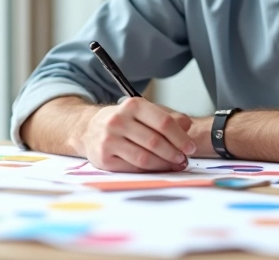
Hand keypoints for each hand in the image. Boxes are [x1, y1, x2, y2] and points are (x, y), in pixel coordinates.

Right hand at [78, 97, 196, 171]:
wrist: (88, 129)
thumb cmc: (123, 120)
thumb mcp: (144, 111)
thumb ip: (167, 117)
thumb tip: (187, 126)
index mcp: (132, 105)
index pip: (163, 122)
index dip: (180, 137)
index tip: (191, 147)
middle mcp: (118, 121)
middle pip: (155, 142)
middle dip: (174, 153)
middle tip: (184, 160)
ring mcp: (109, 140)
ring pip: (144, 158)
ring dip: (164, 164)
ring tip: (175, 165)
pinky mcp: (104, 158)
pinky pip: (133, 168)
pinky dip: (149, 171)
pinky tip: (158, 169)